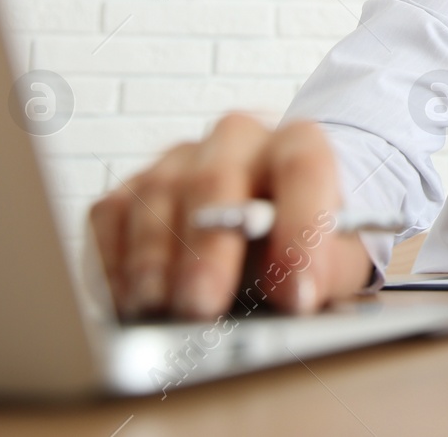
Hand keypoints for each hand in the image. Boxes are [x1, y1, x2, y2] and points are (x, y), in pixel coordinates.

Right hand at [89, 113, 375, 319]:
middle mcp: (236, 139)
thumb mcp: (337, 254)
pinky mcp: (132, 188)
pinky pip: (110, 215)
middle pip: (216, 180)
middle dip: (207, 249)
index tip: (296, 292)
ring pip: (157, 196)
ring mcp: (178, 160)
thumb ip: (328, 269)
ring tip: (158, 308)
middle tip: (202, 305)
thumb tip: (299, 294)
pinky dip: (114, 261)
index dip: (299, 229)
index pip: (303, 169)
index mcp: (298, 143)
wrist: (269, 223)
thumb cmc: (304, 240)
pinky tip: (126, 300)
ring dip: (153, 259)